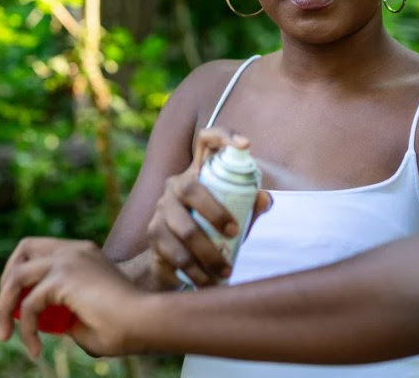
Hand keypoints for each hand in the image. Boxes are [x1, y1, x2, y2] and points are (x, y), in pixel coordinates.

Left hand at [0, 238, 145, 358]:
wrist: (146, 322)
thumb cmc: (125, 328)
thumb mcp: (87, 318)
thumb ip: (65, 314)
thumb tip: (44, 323)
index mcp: (84, 254)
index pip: (42, 251)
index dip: (25, 274)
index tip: (20, 306)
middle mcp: (75, 250)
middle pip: (24, 248)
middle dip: (8, 281)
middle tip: (6, 315)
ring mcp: (69, 260)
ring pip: (16, 276)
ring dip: (4, 306)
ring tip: (5, 336)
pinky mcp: (64, 277)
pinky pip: (29, 305)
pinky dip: (26, 329)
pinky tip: (35, 349)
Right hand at [146, 128, 271, 288]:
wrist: (172, 262)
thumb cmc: (211, 231)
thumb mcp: (233, 217)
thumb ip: (248, 207)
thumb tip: (265, 200)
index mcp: (198, 173)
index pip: (206, 140)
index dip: (224, 135)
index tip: (245, 145)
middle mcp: (175, 186)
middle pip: (190, 188)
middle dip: (215, 212)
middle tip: (235, 232)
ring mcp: (161, 210)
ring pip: (183, 228)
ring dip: (208, 253)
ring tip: (226, 271)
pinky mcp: (153, 236)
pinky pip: (173, 253)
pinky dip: (195, 271)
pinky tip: (208, 282)